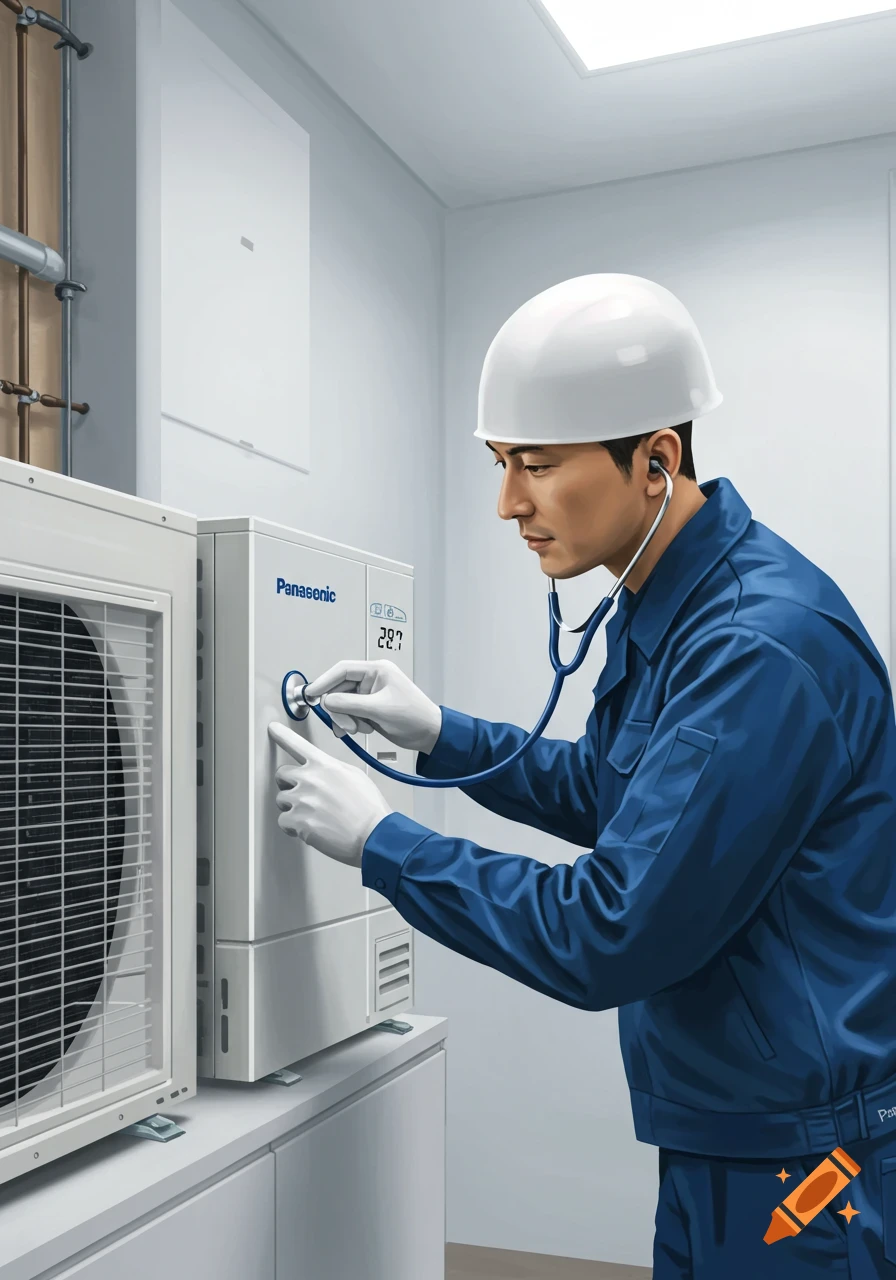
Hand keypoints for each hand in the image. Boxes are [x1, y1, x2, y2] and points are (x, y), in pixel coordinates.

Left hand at [269, 722, 391, 866]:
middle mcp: (310, 778)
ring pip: (281, 799)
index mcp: (325, 765)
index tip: (273, 729)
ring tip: (312, 815)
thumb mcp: (355, 776)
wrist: (372, 834)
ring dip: (292, 807)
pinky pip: (283, 821)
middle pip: (282, 774)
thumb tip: (323, 774)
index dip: (282, 735)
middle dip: (288, 784)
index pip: (298, 744)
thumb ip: (332, 770)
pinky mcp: (298, 820)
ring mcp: (302, 799)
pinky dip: (292, 827)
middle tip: (301, 794)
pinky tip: (308, 828)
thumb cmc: (368, 809)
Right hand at [304, 659, 441, 753]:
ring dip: (346, 719)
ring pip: (342, 704)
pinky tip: (362, 729)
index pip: (342, 670)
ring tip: (359, 728)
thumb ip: (350, 704)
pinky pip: (349, 713)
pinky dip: (351, 723)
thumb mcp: (379, 709)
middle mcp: (371, 680)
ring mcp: (370, 695)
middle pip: (339, 689)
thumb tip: (326, 701)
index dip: (324, 681)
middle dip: (339, 709)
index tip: (311, 694)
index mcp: (377, 670)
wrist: (429, 734)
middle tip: (345, 724)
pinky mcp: (369, 709)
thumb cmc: (414, 716)